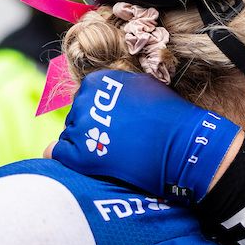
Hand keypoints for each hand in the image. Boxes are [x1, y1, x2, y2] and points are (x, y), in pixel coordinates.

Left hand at [51, 70, 240, 202]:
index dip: (102, 115)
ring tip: (114, 153)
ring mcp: (82, 128)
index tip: (120, 125)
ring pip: (70, 136)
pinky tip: (93, 162)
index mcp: (98, 82)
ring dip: (87, 145)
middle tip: (118, 141)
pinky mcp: (81, 155)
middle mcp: (84, 100)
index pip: (87, 99)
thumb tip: (102, 95)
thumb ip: (117, 89)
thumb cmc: (170, 117)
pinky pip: (59, 154)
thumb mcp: (142, 88)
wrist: (184, 145)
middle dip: (93, 129)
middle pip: (77, 117)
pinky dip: (72, 160)